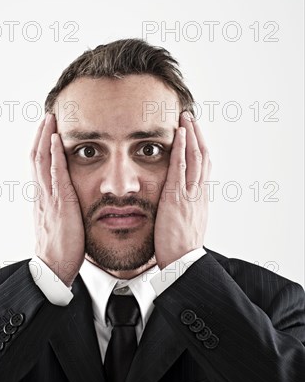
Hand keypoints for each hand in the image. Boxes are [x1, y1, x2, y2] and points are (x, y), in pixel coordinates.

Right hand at [30, 113, 84, 286]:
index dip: (41, 147)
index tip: (46, 131)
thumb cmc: (61, 249)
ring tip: (50, 119)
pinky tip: (57, 140)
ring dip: (46, 138)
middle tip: (47, 116)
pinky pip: (55, 175)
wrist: (54, 268)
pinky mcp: (60, 204)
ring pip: (42, 161)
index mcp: (43, 199)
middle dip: (41, 135)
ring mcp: (49, 198)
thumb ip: (61, 209)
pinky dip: (54, 155)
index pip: (39, 167)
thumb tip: (66, 202)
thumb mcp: (59, 224)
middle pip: (37, 158)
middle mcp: (42, 195)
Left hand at [154, 111, 211, 268]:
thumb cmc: (180, 249)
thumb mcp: (186, 225)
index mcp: (200, 200)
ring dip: (191, 135)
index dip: (200, 149)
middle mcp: (199, 193)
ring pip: (196, 157)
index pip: (203, 168)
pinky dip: (181, 149)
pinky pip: (181, 168)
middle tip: (191, 118)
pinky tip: (179, 134)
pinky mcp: (177, 198)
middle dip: (197, 135)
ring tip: (186, 117)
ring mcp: (190, 194)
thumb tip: (178, 205)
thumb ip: (184, 210)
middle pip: (203, 157)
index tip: (195, 135)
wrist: (183, 264)